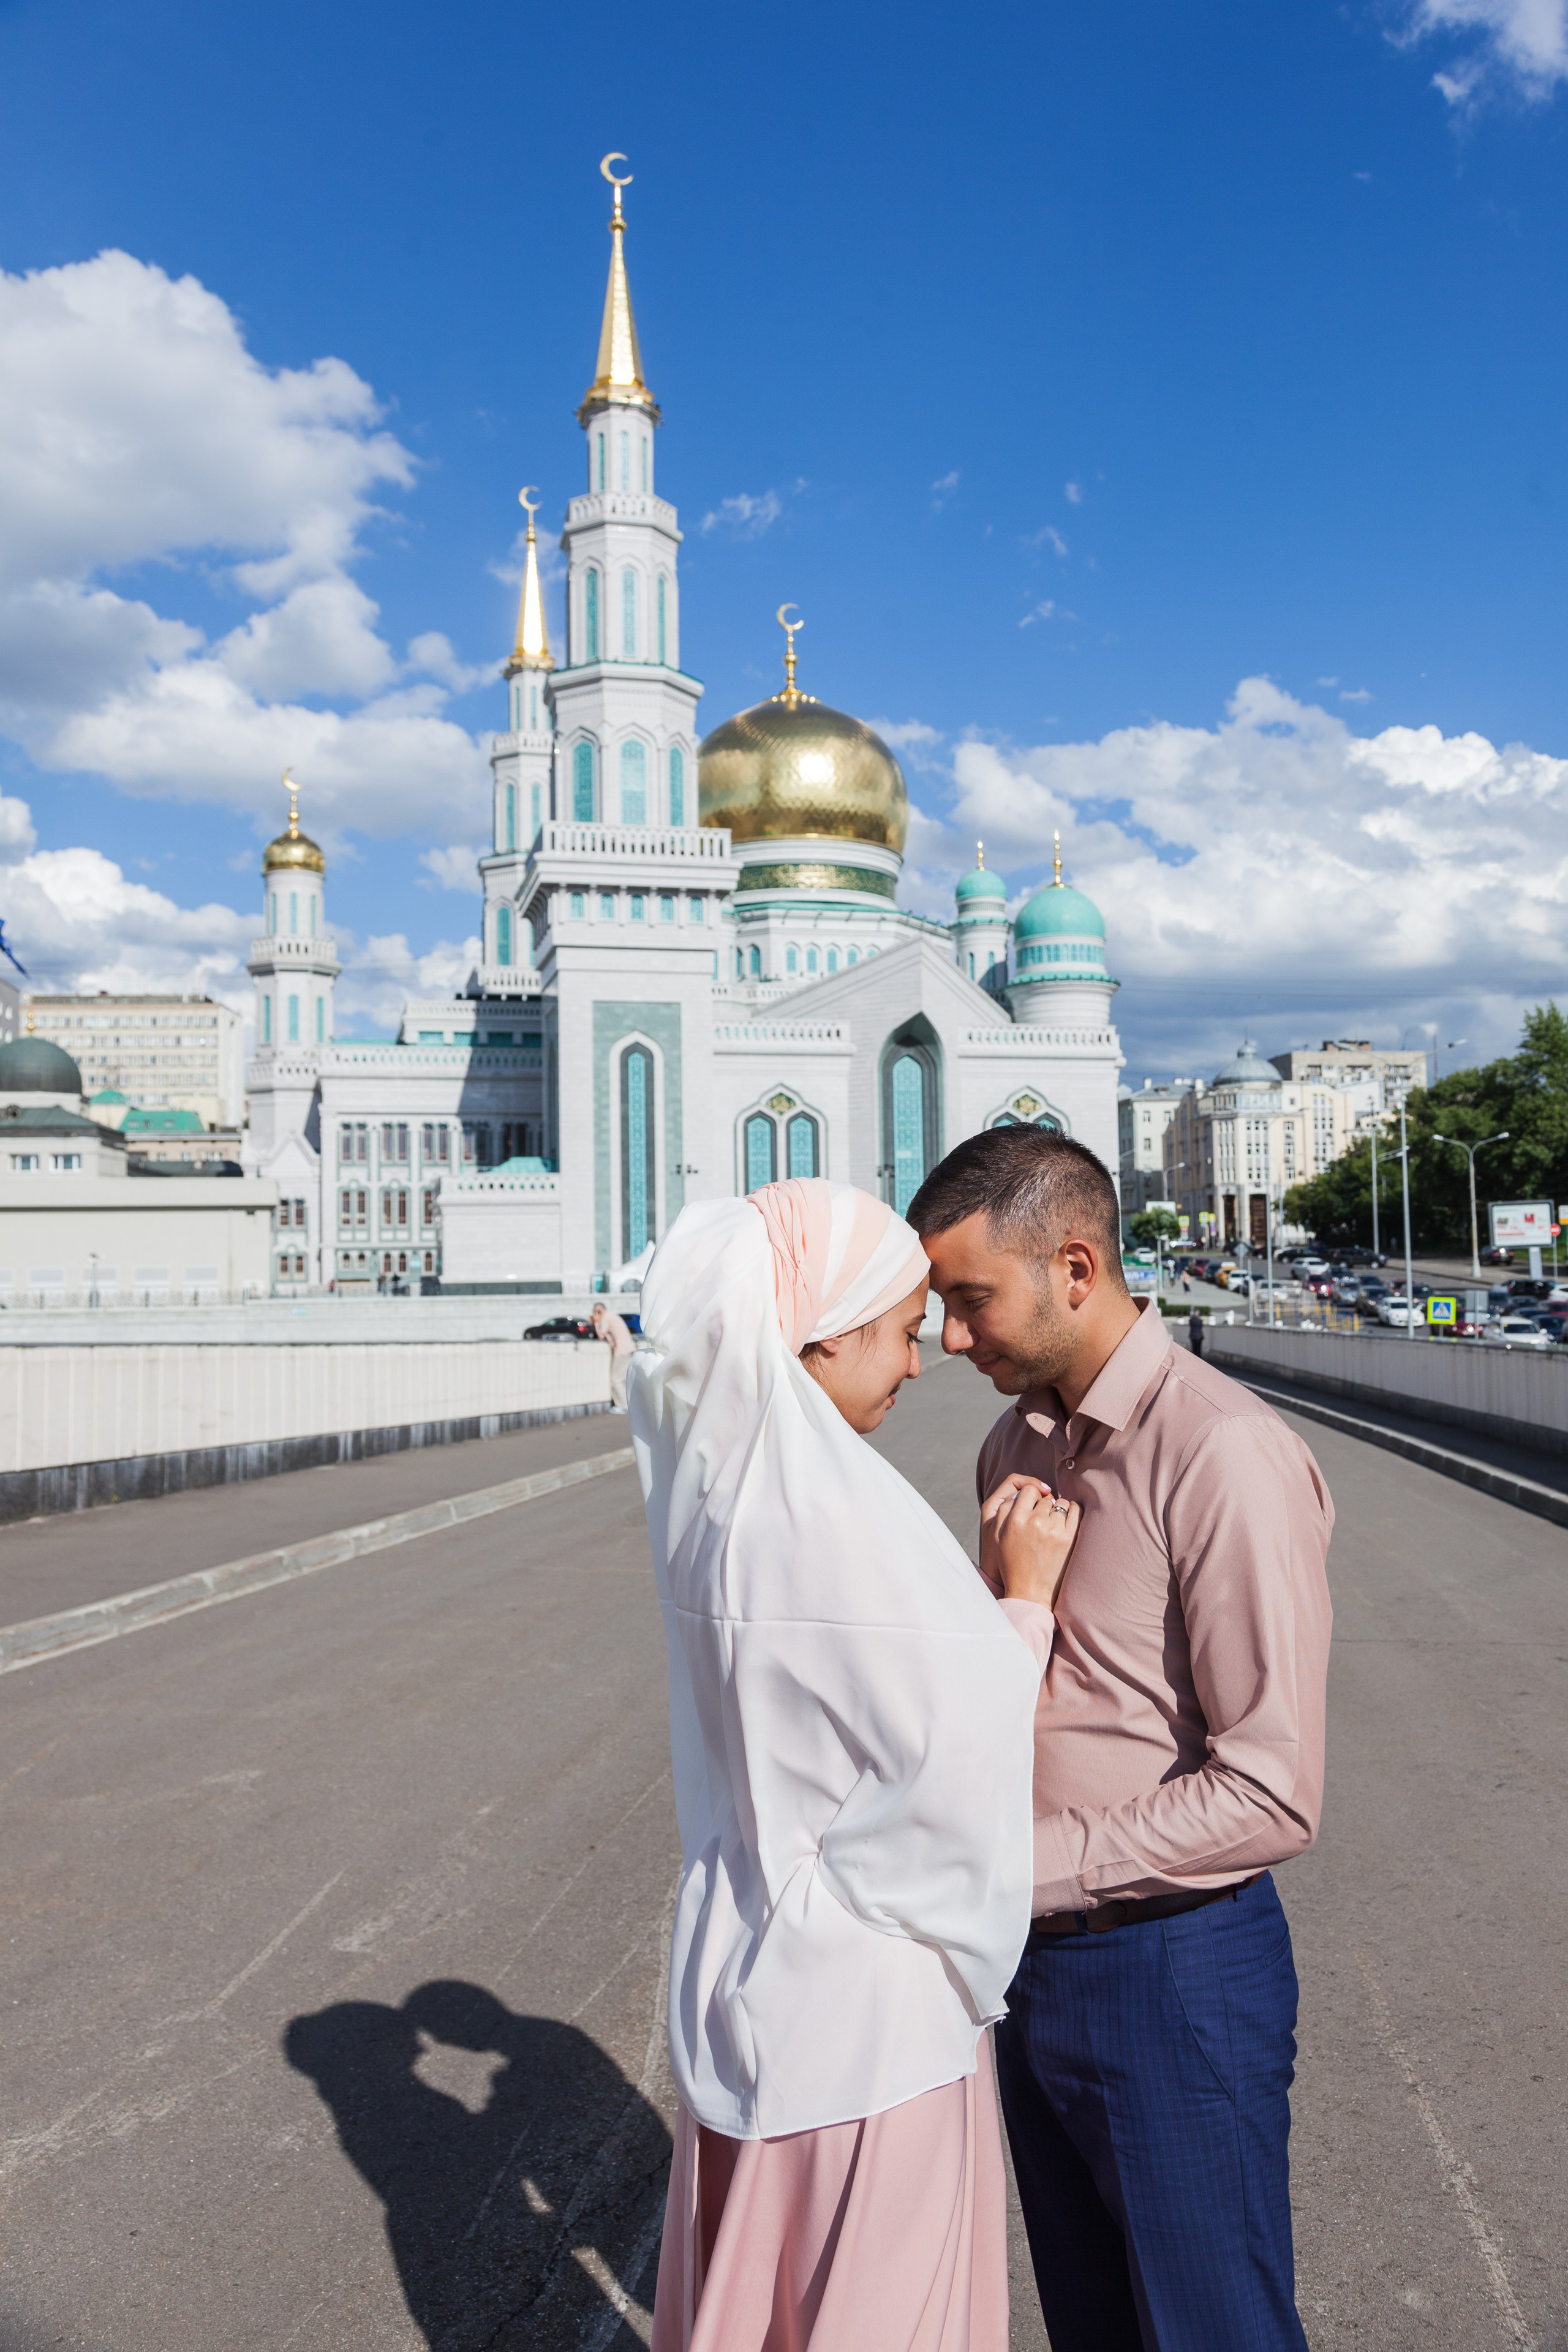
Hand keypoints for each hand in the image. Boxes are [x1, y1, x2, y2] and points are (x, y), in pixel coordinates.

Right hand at [980, 1474, 1080, 1609]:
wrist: (1030, 1591)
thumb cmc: (1013, 1563)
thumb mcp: (999, 1536)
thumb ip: (1007, 1511)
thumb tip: (1022, 1492)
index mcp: (1016, 1520)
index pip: (1028, 1489)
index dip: (1031, 1495)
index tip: (1033, 1503)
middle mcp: (1035, 1522)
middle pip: (1045, 1498)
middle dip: (1043, 1505)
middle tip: (1041, 1518)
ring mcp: (1054, 1530)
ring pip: (1060, 1503)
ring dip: (1057, 1509)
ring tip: (1053, 1522)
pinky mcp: (1069, 1538)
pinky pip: (1075, 1510)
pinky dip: (1071, 1511)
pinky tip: (1066, 1518)